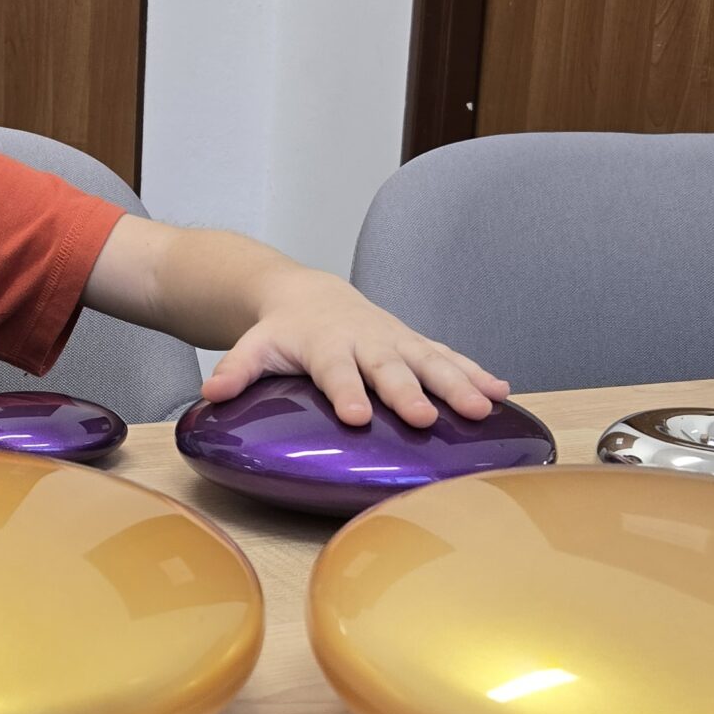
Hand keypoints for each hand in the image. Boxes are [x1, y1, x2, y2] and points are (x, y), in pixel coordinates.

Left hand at [201, 271, 507, 426]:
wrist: (310, 297)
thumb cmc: (284, 332)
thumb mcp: (255, 346)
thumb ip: (237, 370)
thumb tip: (211, 394)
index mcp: (326, 345)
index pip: (335, 371)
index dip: (345, 391)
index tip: (355, 416)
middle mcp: (367, 342)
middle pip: (389, 368)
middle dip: (408, 392)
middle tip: (423, 417)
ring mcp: (396, 342)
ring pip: (432, 362)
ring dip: (458, 384)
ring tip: (482, 408)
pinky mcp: (416, 345)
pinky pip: (451, 358)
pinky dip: (477, 373)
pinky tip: (501, 394)